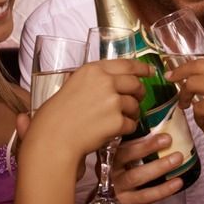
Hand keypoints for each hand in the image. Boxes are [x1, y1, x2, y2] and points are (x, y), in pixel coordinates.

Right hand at [27, 58, 146, 161]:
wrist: (53, 139)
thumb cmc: (55, 116)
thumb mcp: (72, 86)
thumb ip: (92, 80)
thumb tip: (110, 80)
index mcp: (93, 70)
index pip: (126, 64)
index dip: (141, 68)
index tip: (149, 71)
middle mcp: (105, 82)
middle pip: (135, 84)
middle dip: (139, 93)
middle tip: (137, 99)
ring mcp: (113, 101)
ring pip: (135, 105)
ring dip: (130, 113)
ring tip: (116, 120)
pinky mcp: (117, 121)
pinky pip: (131, 124)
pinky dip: (125, 129)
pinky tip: (111, 132)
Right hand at [105, 132, 185, 203]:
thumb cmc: (124, 173)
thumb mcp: (124, 157)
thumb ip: (135, 144)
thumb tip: (162, 125)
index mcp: (109, 154)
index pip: (121, 141)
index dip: (137, 135)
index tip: (154, 127)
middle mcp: (109, 169)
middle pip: (125, 155)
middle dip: (147, 147)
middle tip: (168, 139)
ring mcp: (116, 187)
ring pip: (136, 176)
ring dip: (158, 167)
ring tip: (177, 158)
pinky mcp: (125, 203)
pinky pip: (146, 196)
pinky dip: (163, 190)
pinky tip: (178, 182)